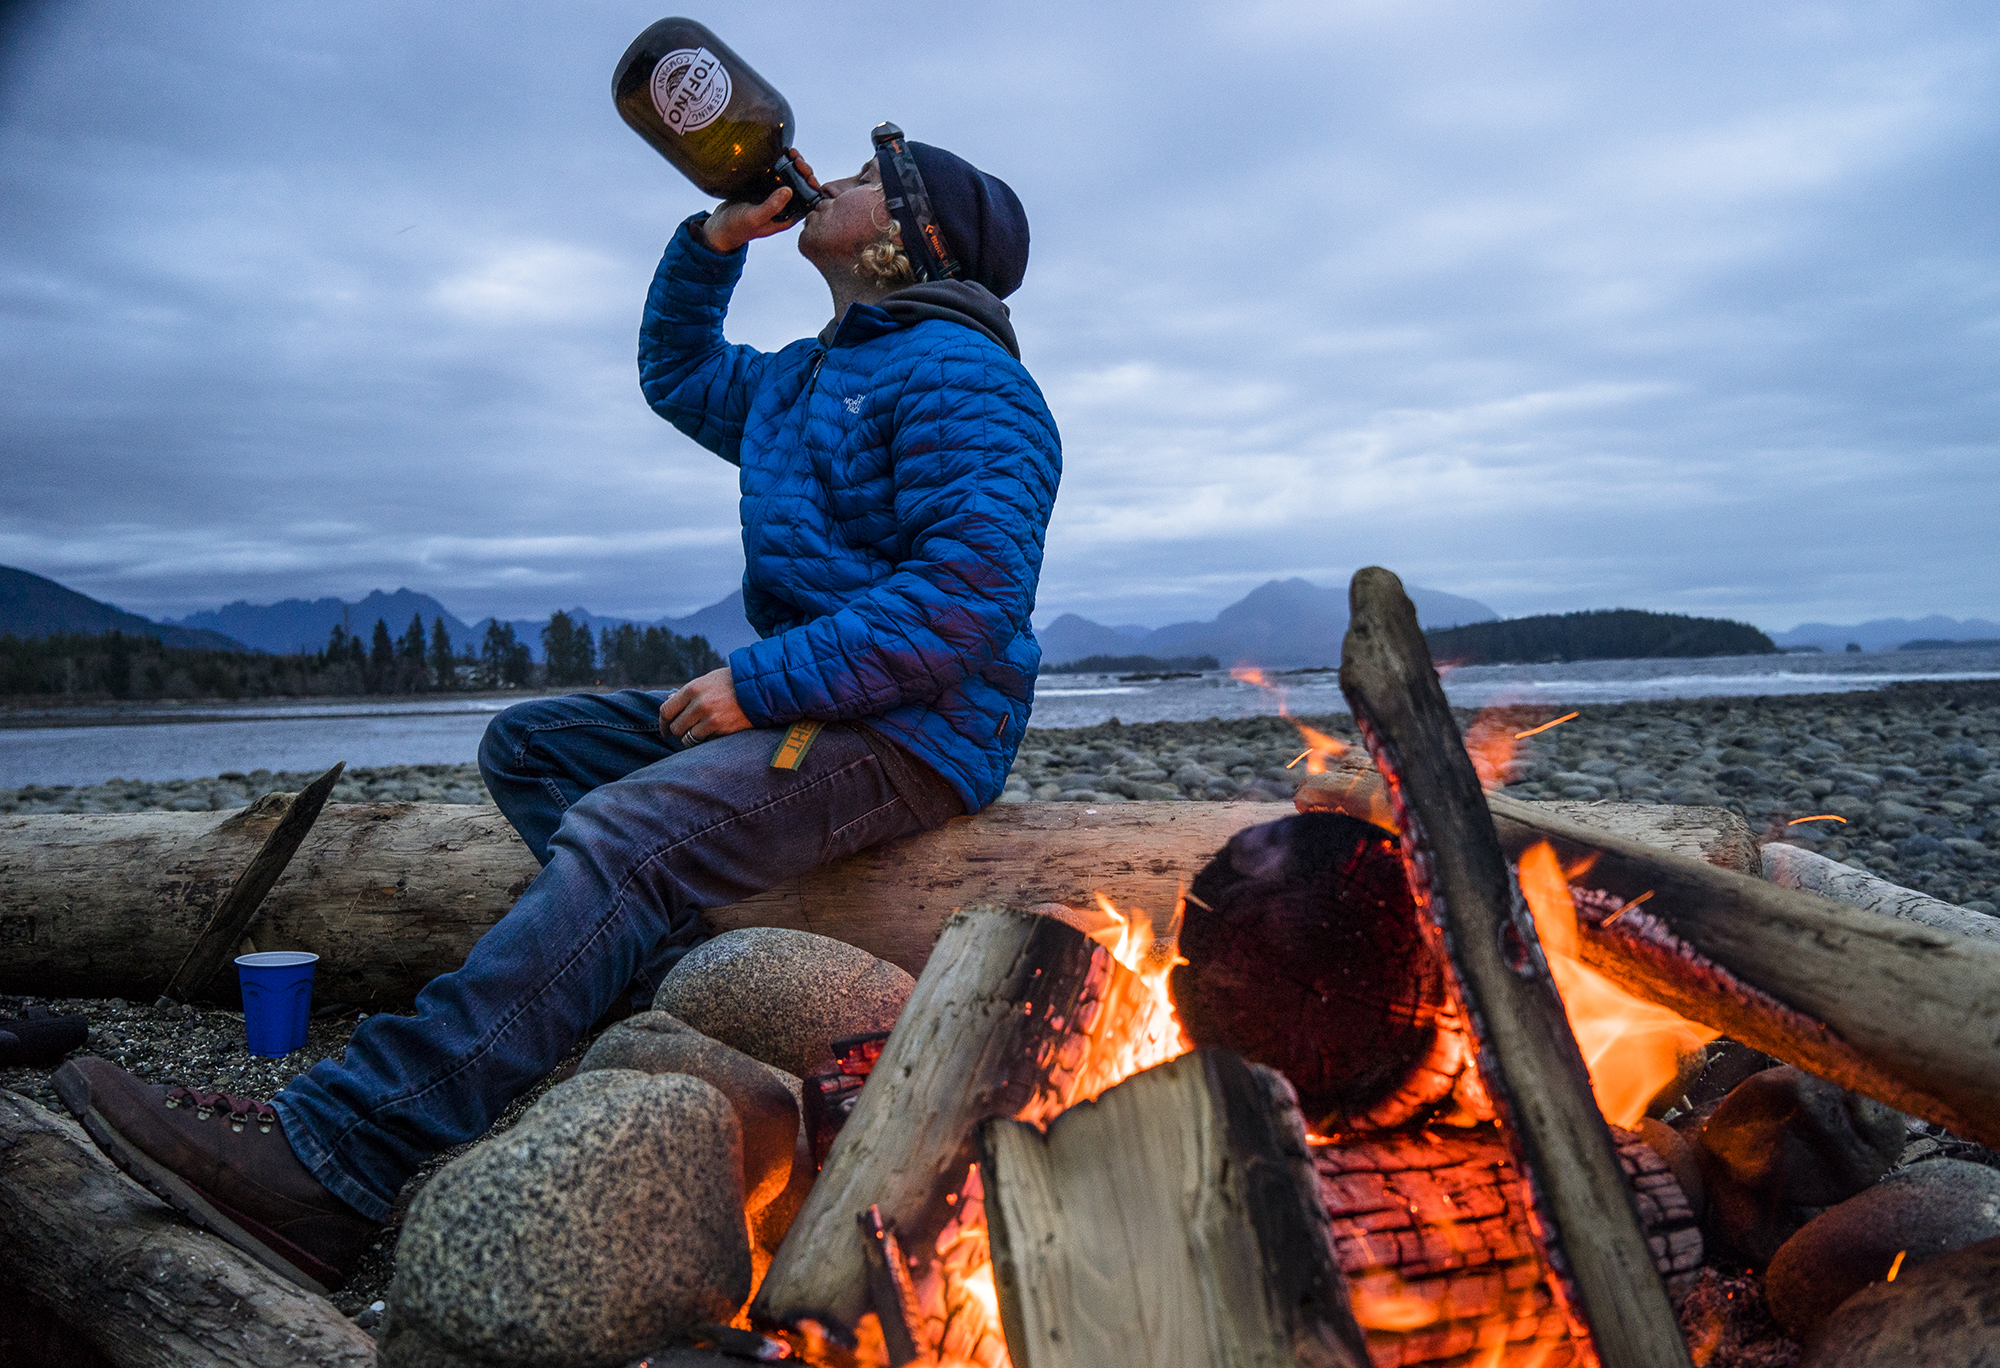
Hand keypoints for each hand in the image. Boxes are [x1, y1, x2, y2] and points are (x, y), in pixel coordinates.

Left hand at [659, 666, 752, 744]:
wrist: (760, 687)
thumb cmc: (731, 682)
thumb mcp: (707, 681)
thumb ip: (688, 693)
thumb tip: (670, 703)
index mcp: (692, 689)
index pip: (666, 711)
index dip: (663, 723)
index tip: (666, 730)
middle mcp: (699, 704)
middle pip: (676, 727)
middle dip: (679, 731)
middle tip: (686, 730)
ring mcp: (710, 719)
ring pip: (688, 738)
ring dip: (692, 738)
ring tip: (701, 731)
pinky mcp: (722, 730)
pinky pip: (705, 742)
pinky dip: (707, 739)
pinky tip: (715, 730)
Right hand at [701, 148, 821, 252]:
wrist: (720, 224)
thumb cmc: (737, 226)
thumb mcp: (755, 217)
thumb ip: (772, 206)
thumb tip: (789, 190)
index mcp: (788, 216)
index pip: (808, 201)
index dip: (812, 187)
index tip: (807, 175)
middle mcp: (785, 205)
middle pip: (803, 186)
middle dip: (805, 171)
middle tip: (798, 160)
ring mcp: (775, 194)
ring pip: (793, 176)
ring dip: (796, 164)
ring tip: (792, 152)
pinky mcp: (765, 185)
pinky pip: (778, 171)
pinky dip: (782, 162)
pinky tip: (783, 151)